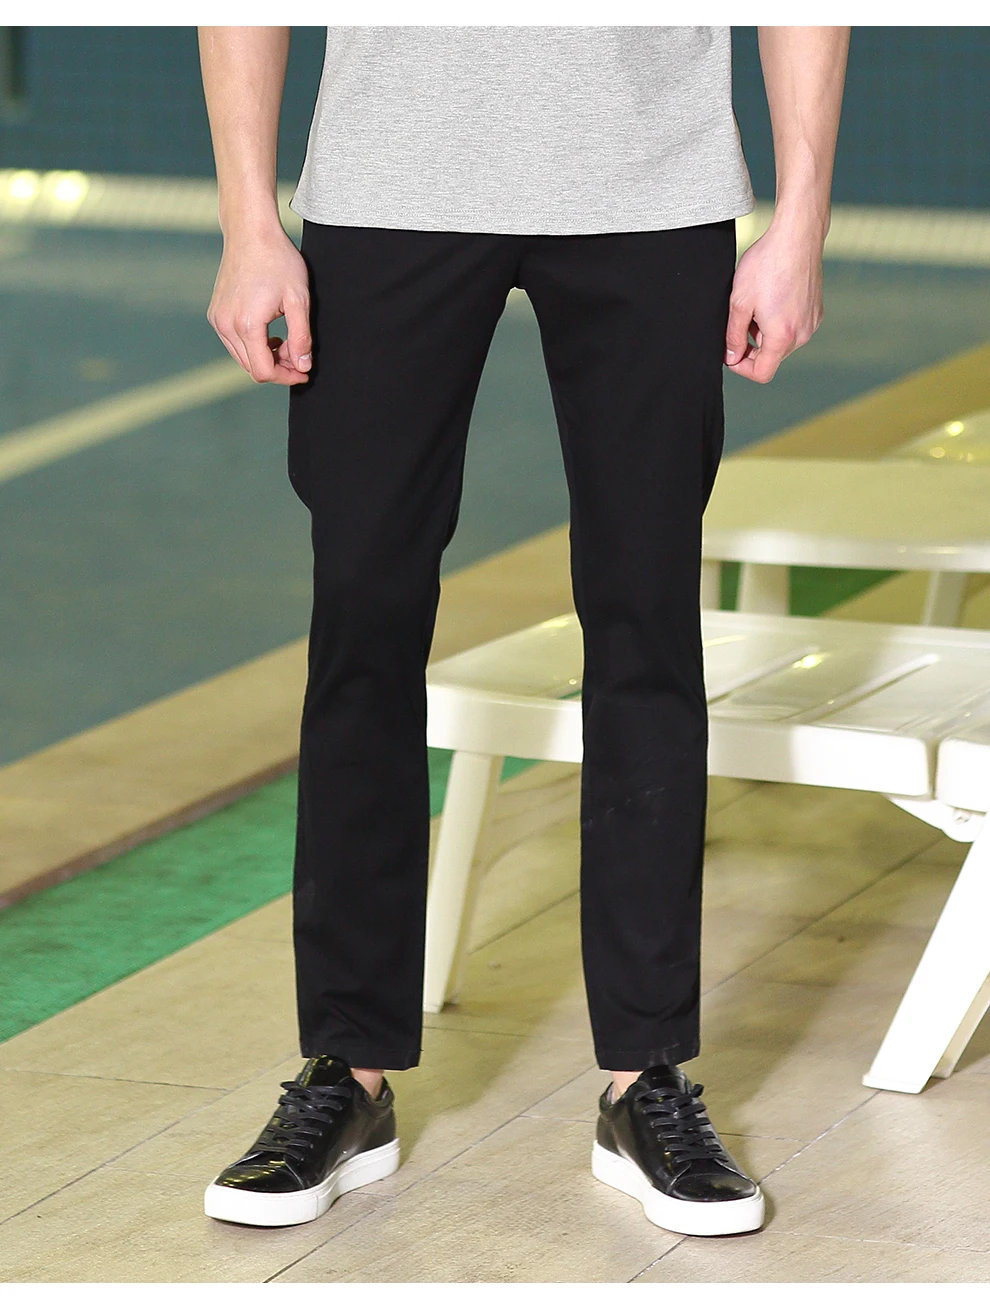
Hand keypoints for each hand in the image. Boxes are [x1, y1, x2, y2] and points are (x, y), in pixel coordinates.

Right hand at [207, 227, 311, 384]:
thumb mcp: (298, 299)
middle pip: (252, 368)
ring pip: (242, 358)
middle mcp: (226, 325)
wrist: (250, 232)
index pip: (263, 371)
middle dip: (278, 367)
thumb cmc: (277, 260)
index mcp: (246, 324)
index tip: (304, 372)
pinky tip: (269, 333)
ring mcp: (217, 319)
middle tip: (298, 354)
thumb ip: (301, 337)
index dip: (286, 377)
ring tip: (285, 342)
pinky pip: (234, 343)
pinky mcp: (215, 314)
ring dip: (265, 357)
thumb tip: (303, 366)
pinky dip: (253, 346)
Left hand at [724, 217, 825, 383]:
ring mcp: (812, 322)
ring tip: (756, 306)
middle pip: (772, 357)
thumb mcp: (739, 302)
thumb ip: (733, 335)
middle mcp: (803, 334)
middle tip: (740, 321)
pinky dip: (778, 322)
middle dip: (752, 347)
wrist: (796, 236)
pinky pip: (793, 327)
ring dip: (764, 333)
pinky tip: (771, 299)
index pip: (762, 373)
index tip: (731, 352)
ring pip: (782, 342)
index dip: (741, 367)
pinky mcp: (816, 310)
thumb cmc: (767, 264)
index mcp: (782, 336)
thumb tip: (731, 357)